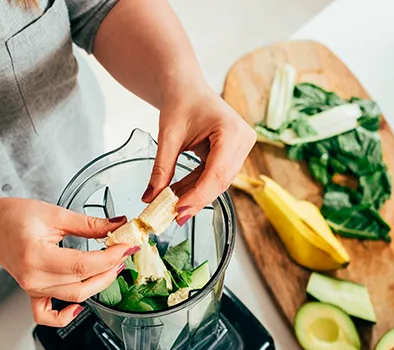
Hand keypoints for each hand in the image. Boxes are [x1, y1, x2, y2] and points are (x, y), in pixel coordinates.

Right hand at [0, 198, 136, 326]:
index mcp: (36, 255)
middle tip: (123, 253)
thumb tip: (117, 225)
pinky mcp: (33, 293)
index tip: (126, 247)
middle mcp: (33, 277)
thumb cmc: (14, 217)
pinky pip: (48, 316)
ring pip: (74, 297)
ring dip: (98, 285)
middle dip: (109, 270)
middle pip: (82, 284)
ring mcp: (32, 288)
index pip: (83, 264)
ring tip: (111, 266)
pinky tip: (79, 307)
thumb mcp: (55, 214)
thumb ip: (89, 224)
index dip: (110, 257)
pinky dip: (65, 316)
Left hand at [142, 82, 255, 224]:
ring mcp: (242, 147)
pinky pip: (216, 176)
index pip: (217, 172)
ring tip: (173, 207)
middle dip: (196, 200)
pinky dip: (198, 186)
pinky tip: (180, 195)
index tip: (179, 211)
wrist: (186, 87)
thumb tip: (150, 199)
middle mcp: (243, 139)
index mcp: (231, 130)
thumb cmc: (180, 101)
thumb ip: (161, 169)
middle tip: (174, 217)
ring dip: (196, 195)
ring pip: (219, 182)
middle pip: (221, 180)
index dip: (199, 196)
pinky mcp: (235, 153)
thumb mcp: (168, 136)